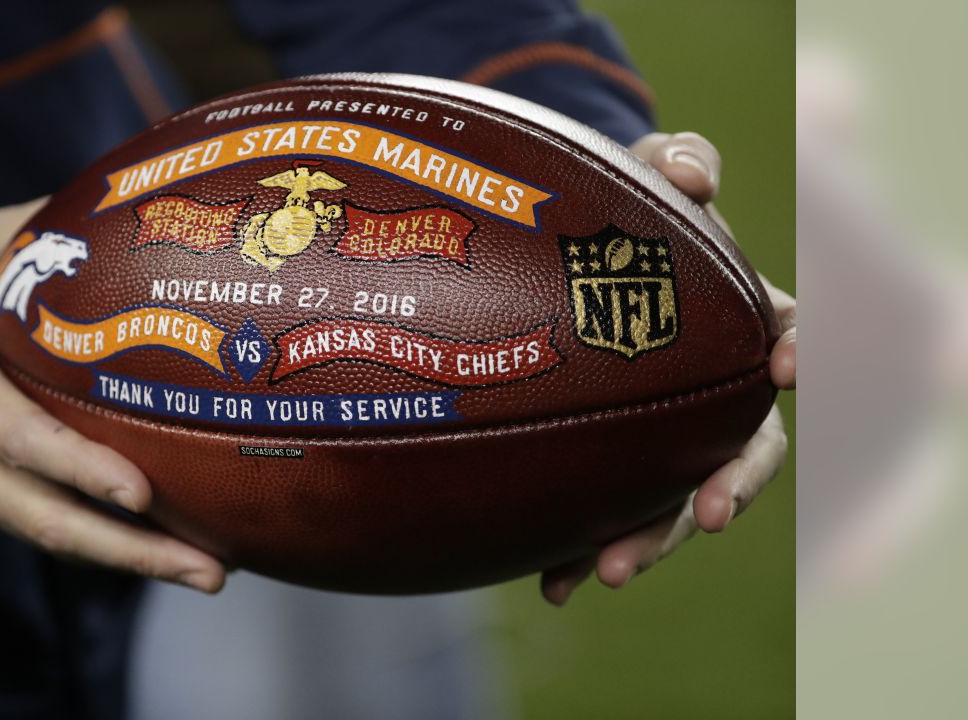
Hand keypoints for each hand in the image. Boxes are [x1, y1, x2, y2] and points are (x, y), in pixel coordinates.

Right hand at [0, 200, 226, 592]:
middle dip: (132, 554)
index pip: (15, 438)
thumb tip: (115, 201)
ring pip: (39, 534)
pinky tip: (150, 547)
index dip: (78, 469)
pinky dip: (91, 545)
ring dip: (123, 561)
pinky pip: (29, 523)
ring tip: (204, 572)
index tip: (141, 495)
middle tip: (213, 573)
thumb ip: (27, 230)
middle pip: (42, 519)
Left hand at [541, 132, 795, 605]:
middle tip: (712, 516)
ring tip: (607, 572)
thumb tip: (694, 178)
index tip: (788, 364)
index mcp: (737, 321)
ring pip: (675, 500)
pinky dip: (581, 549)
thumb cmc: (622, 207)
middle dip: (730, 487)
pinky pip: (605, 513)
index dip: (800, 350)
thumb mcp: (647, 171)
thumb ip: (678, 164)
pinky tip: (554, 583)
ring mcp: (661, 434)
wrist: (561, 246)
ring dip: (652, 538)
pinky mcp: (609, 462)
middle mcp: (712, 391)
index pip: (787, 336)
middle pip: (743, 450)